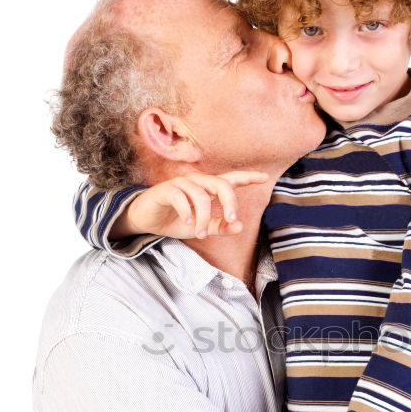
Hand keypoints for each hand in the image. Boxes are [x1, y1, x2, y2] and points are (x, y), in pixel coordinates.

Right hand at [112, 170, 269, 239]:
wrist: (146, 220)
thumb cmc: (175, 220)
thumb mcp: (201, 227)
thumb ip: (219, 227)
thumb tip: (239, 226)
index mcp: (207, 189)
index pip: (231, 180)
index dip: (247, 177)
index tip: (264, 177)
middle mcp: (197, 182)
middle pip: (221, 184)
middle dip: (229, 201)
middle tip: (232, 219)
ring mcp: (181, 184)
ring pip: (201, 195)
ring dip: (203, 217)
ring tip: (200, 234)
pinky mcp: (166, 189)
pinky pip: (181, 197)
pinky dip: (187, 211)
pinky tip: (187, 222)